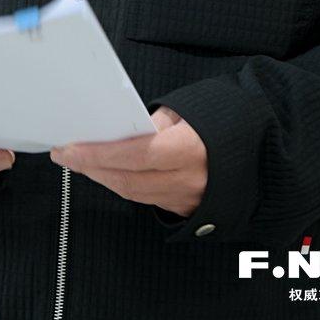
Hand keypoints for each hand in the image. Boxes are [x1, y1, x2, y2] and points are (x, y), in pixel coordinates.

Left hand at [49, 105, 207, 218]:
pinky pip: (145, 198)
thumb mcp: (184, 110)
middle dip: (90, 168)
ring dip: (102, 178)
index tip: (69, 149)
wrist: (254, 147)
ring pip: (132, 193)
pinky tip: (105, 172)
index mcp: (189, 149)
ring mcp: (186, 198)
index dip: (98, 154)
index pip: (134, 155)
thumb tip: (118, 132)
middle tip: (64, 155)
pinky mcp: (185, 208)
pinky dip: (121, 185)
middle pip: (127, 180)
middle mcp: (188, 179)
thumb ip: (151, 123)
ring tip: (79, 162)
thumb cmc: (217, 119)